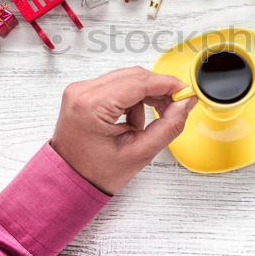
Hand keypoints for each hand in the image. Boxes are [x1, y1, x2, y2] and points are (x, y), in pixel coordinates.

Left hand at [51, 67, 196, 194]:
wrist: (69, 180)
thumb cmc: (95, 173)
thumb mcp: (139, 153)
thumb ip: (168, 125)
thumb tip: (185, 103)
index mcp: (92, 105)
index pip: (139, 82)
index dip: (167, 84)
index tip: (185, 92)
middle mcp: (82, 92)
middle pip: (133, 75)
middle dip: (158, 89)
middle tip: (175, 106)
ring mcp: (80, 90)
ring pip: (126, 78)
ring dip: (144, 95)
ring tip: (146, 123)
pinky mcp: (83, 93)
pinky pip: (116, 85)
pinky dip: (130, 98)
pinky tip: (131, 120)